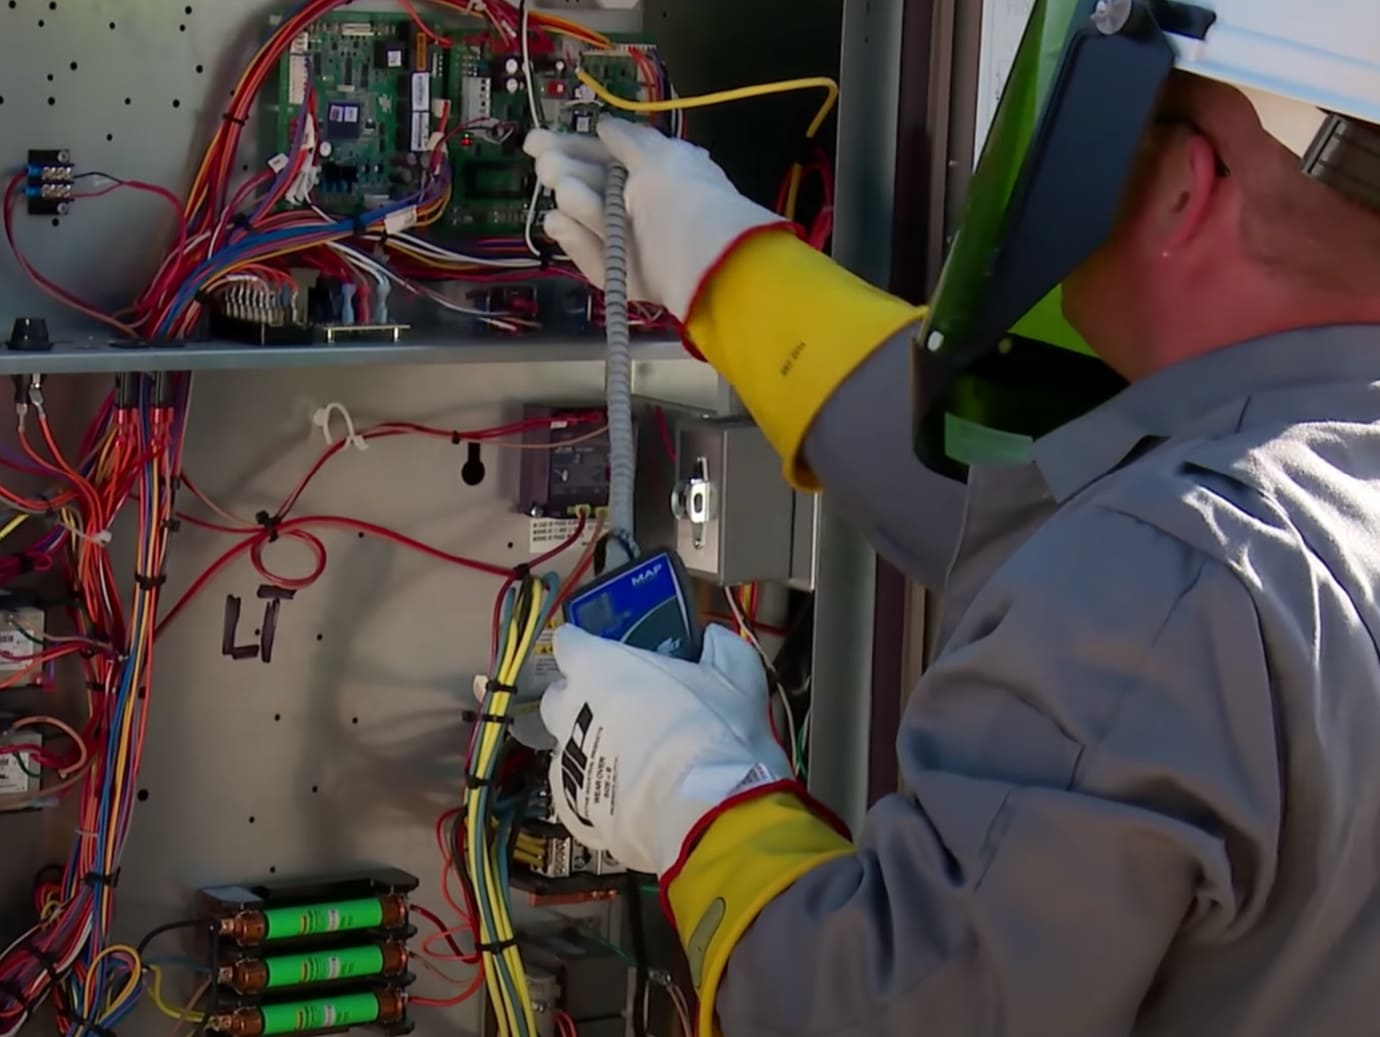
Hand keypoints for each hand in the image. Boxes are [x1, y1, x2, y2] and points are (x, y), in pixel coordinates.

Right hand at [523, 119, 786, 320]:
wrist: (703, 255)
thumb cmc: (683, 194)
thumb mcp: (657, 153)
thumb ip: (626, 139)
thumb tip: (604, 126)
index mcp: (654, 173)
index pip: (605, 158)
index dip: (572, 147)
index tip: (535, 141)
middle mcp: (639, 206)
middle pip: (590, 186)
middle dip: (567, 170)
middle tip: (546, 164)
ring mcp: (628, 242)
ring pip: (588, 218)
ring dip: (575, 199)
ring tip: (567, 187)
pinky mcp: (621, 275)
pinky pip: (591, 255)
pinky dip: (576, 238)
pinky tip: (559, 220)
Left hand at [540, 624, 792, 874]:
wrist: (702, 809)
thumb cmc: (712, 730)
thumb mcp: (736, 678)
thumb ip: (722, 651)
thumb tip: (716, 639)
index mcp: (598, 667)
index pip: (569, 643)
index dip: (585, 648)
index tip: (602, 655)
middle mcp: (569, 712)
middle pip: (557, 698)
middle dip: (577, 701)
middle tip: (616, 708)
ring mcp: (567, 764)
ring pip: (563, 748)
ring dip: (586, 749)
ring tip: (627, 761)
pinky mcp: (574, 810)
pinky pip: (575, 794)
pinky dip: (593, 793)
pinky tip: (624, 798)